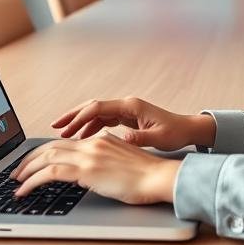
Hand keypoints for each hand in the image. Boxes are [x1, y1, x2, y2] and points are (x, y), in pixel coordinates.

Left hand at [10, 133, 180, 203]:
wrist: (159, 177)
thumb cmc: (146, 177)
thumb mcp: (120, 164)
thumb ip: (102, 164)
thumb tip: (87, 174)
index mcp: (99, 141)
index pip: (63, 143)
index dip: (43, 152)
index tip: (32, 163)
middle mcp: (91, 144)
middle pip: (50, 147)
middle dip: (29, 160)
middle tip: (16, 172)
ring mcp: (88, 155)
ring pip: (46, 157)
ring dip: (26, 170)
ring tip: (15, 182)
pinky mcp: (86, 170)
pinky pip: (50, 173)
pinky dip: (32, 181)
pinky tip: (24, 190)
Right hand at [52, 96, 215, 150]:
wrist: (188, 129)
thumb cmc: (175, 133)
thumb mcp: (159, 139)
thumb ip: (140, 139)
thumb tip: (122, 139)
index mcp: (131, 106)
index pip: (99, 108)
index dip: (80, 117)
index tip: (66, 128)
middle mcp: (126, 105)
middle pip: (93, 106)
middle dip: (73, 115)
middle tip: (55, 127)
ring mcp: (126, 110)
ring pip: (96, 113)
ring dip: (80, 122)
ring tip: (63, 134)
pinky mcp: (127, 118)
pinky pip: (103, 120)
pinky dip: (91, 127)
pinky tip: (82, 137)